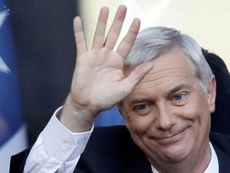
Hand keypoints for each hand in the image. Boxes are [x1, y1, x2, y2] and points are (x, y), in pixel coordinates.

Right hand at [59, 5, 152, 130]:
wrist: (88, 105)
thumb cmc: (107, 99)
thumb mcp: (125, 88)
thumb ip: (137, 75)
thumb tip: (151, 64)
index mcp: (118, 62)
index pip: (127, 43)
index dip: (132, 32)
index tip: (137, 19)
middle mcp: (107, 55)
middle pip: (114, 34)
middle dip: (118, 21)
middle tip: (123, 7)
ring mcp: (94, 55)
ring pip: (99, 34)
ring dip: (102, 22)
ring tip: (105, 8)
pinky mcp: (82, 58)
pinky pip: (80, 42)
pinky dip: (79, 31)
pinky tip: (78, 20)